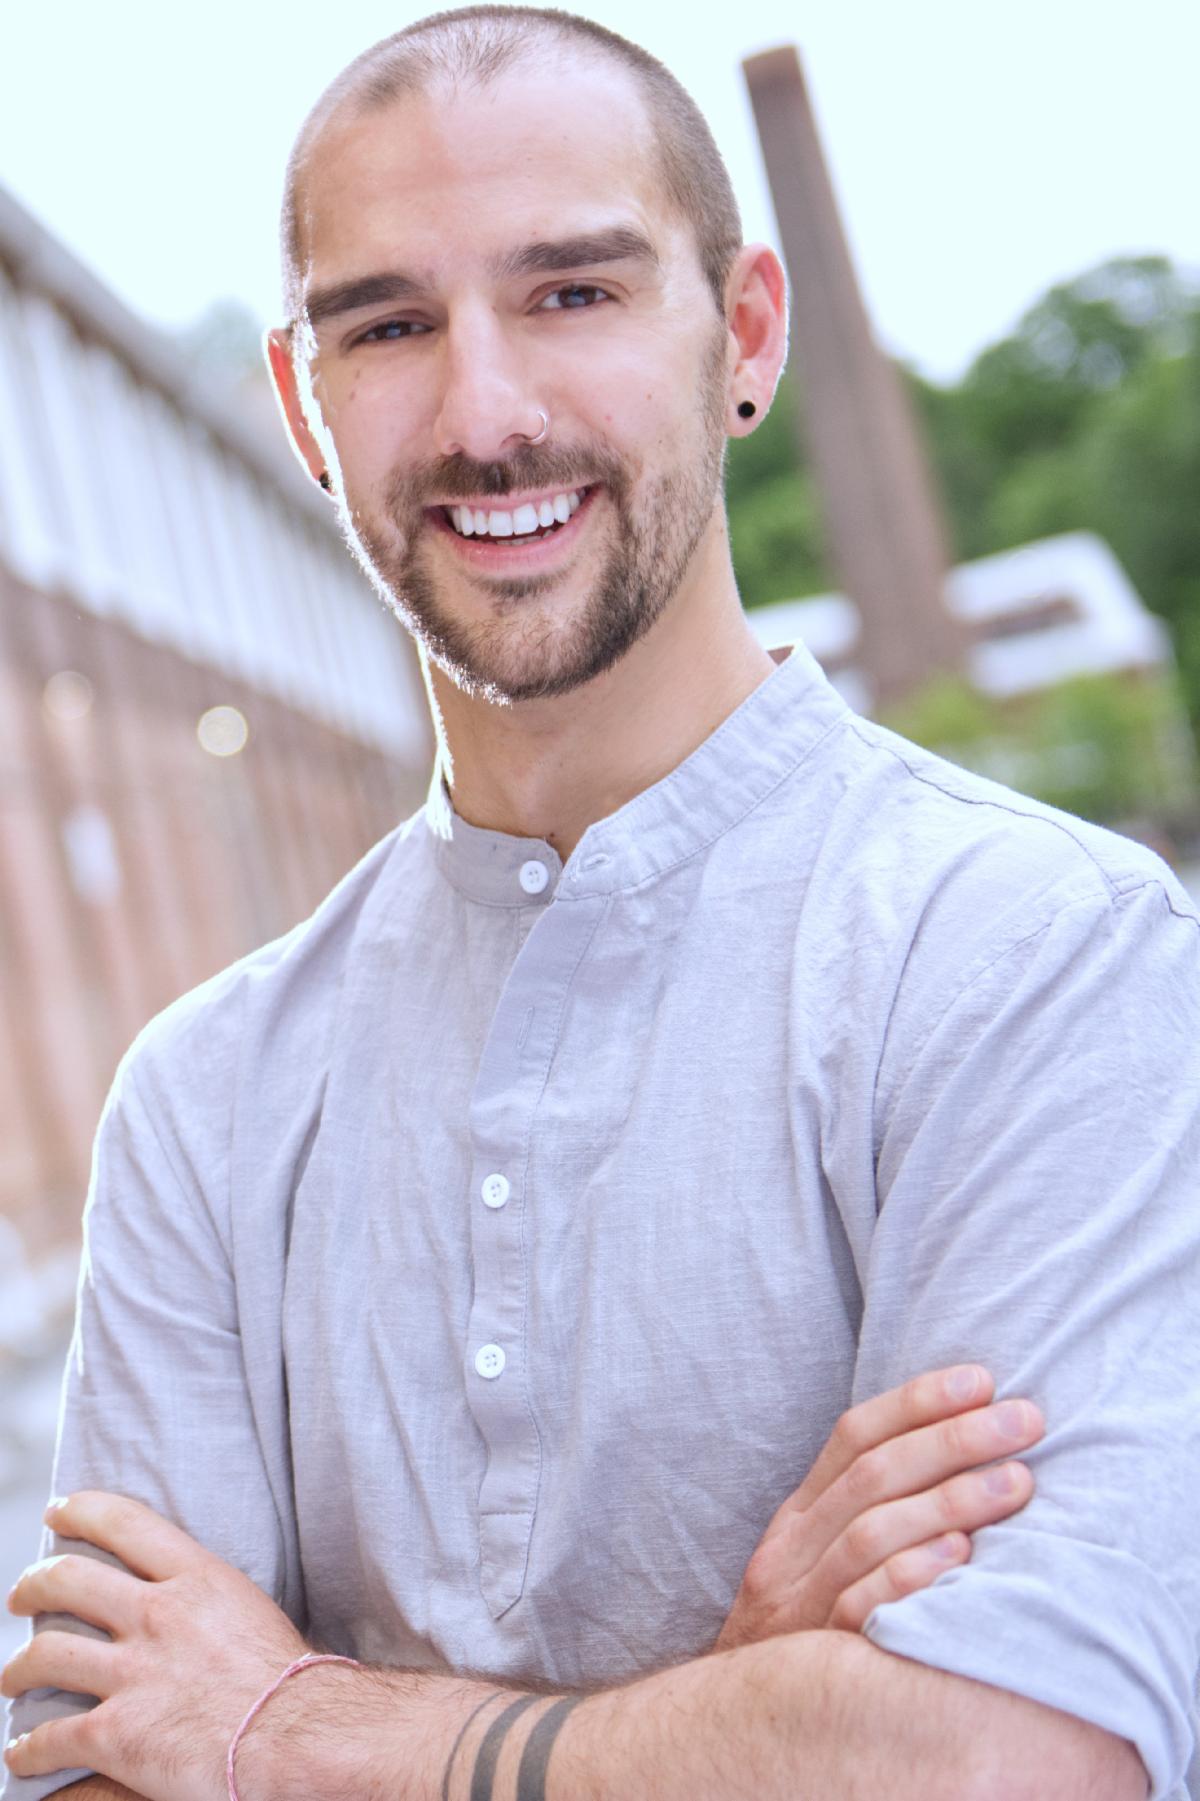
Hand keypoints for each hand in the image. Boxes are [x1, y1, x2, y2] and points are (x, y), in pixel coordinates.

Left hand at [2, 1491, 307, 1799]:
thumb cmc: (290, 1681)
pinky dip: (28, 1748)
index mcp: (195, 1578)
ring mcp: (134, 1674)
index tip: (59, 1512)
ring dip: (17, 1667)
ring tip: (10, 1676)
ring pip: (46, 1654)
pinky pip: (52, 1737)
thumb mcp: (250, 1609)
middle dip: (33, 1583)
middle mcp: (157, 1615)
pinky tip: (20, 1753)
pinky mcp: (118, 1734)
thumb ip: (208, 1599)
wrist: (298, 1735)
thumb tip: (189, 1602)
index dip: (81, 1511)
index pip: (123, 1523)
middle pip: (69, 1580)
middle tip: (21, 1593)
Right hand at [713, 1365, 1043, 1651]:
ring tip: (1018, 1482)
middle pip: (874, 1475)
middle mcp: (791, 1548)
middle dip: (955, 1438)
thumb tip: (960, 1450)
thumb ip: (867, 1513)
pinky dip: (912, 1575)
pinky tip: (962, 1557)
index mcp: (797, 1515)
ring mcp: (799, 1601)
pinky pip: (862, 1606)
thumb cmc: (804, 1633)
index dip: (918, 1401)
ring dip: (951, 1499)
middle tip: (1025, 1420)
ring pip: (873, 1531)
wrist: (739, 1727)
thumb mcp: (817, 1562)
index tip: (982, 1378)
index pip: (855, 1435)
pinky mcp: (816, 1654)